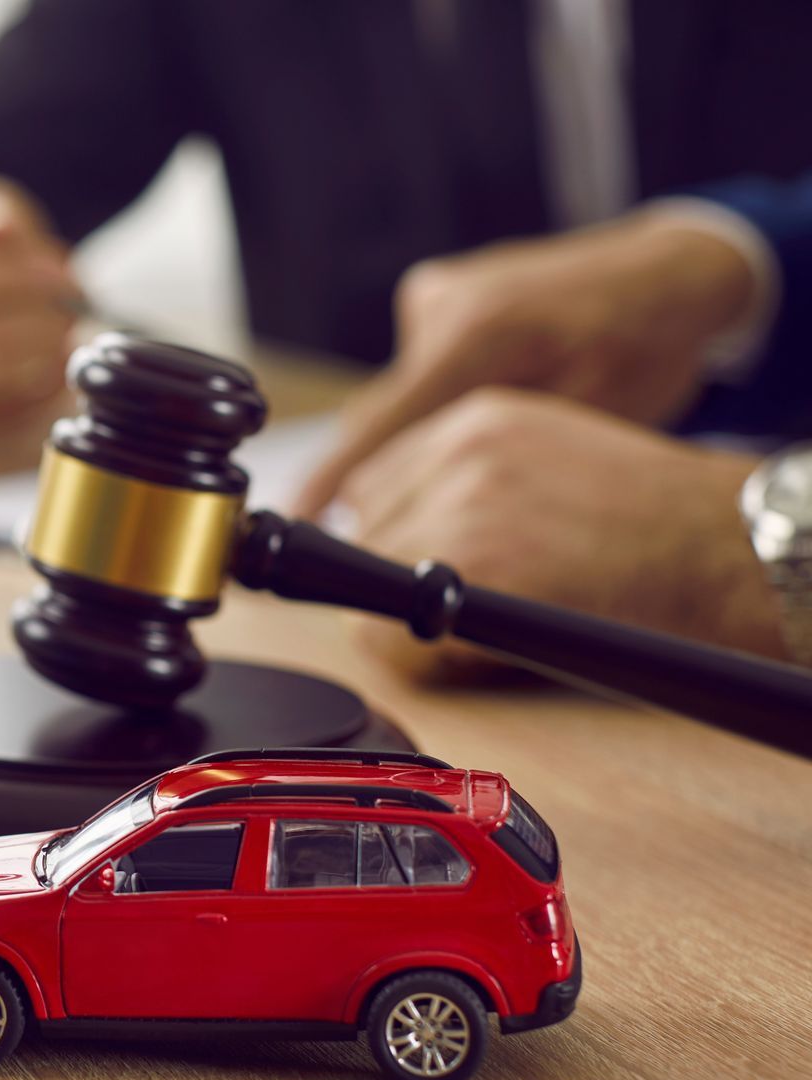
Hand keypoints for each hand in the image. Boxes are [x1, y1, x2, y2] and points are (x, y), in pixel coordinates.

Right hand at [295, 209, 761, 516]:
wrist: (665, 272)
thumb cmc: (642, 351)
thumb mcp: (578, 421)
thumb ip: (490, 460)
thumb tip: (419, 512)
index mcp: (476, 337)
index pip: (378, 429)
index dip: (330, 483)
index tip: (295, 522)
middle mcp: (438, 309)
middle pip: (378, 419)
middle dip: (380, 476)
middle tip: (390, 528)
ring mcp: (431, 297)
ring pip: (397, 398)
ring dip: (417, 438)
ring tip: (467, 463)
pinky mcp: (433, 294)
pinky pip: (415, 370)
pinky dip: (436, 401)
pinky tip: (487, 402)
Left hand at [338, 389, 784, 678]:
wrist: (720, 550)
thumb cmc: (650, 521)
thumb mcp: (547, 458)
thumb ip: (466, 479)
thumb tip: (383, 528)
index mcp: (473, 419)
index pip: (370, 483)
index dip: (391, 535)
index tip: (412, 567)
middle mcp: (456, 453)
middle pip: (361, 532)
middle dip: (393, 575)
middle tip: (462, 602)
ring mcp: (459, 508)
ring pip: (364, 585)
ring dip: (407, 618)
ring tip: (480, 622)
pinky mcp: (469, 568)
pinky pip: (384, 631)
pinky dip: (415, 656)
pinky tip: (474, 647)